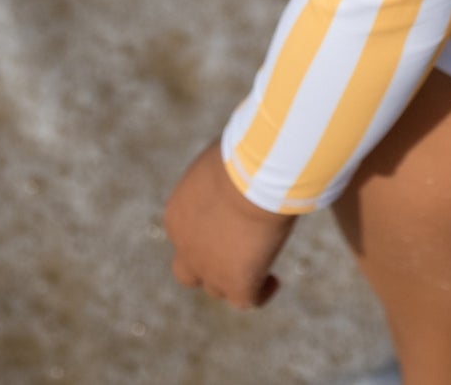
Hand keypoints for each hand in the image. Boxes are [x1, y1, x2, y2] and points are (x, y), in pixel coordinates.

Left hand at [163, 141, 296, 309]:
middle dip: (208, 264)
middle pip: (189, 271)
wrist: (254, 174)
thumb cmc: (244, 152)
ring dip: (234, 278)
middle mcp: (185, 247)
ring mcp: (210, 269)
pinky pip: (247, 300)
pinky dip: (260, 292)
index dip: (206, 232)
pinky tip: (273, 280)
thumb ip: (226, 168)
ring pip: (217, 287)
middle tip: (233, 253)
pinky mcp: (237, 283)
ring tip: (259, 266)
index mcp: (177, 215)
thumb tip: (242, 150)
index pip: (186, 233)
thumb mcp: (226, 156)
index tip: (229, 224)